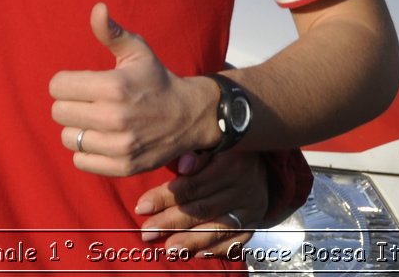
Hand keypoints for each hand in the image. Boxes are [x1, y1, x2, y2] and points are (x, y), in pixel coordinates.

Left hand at [48, 2, 215, 175]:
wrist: (190, 116)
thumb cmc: (156, 79)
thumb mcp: (137, 51)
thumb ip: (111, 32)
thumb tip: (97, 8)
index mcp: (113, 86)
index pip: (57, 87)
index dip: (65, 82)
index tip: (80, 83)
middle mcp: (115, 117)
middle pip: (58, 112)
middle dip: (70, 104)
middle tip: (88, 102)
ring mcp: (120, 145)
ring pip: (68, 138)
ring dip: (77, 129)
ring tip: (95, 121)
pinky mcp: (123, 166)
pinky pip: (81, 161)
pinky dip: (86, 152)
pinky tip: (102, 139)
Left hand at [135, 149, 267, 257]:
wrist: (256, 164)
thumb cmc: (220, 153)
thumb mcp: (208, 145)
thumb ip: (193, 155)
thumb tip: (182, 165)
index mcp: (231, 161)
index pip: (193, 185)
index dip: (165, 197)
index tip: (142, 207)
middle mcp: (244, 186)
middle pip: (202, 209)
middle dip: (171, 222)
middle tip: (147, 233)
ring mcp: (251, 207)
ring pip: (218, 228)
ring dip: (191, 240)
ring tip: (169, 248)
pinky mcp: (255, 222)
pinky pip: (235, 240)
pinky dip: (215, 249)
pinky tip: (195, 253)